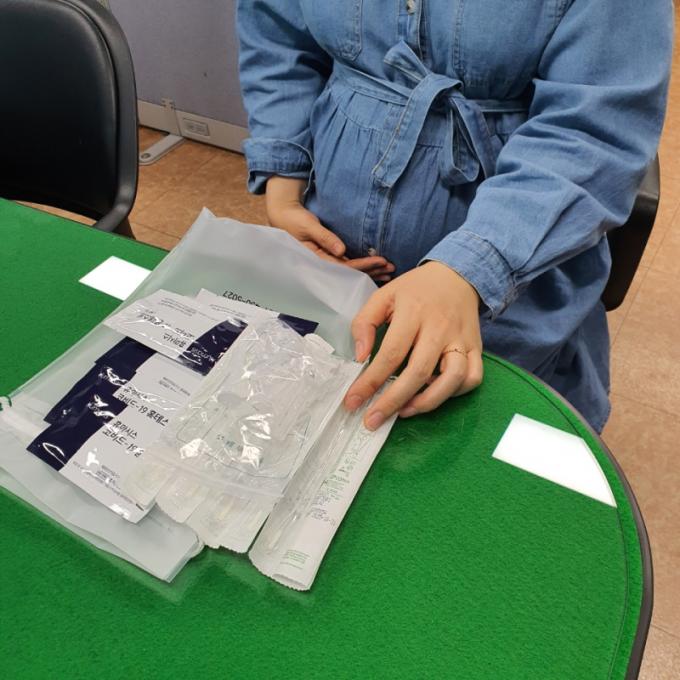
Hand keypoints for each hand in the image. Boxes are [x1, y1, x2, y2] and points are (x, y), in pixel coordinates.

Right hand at [265, 176, 394, 280]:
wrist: (284, 215)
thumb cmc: (294, 219)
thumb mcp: (308, 226)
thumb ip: (325, 237)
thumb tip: (342, 250)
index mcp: (316, 260)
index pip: (345, 266)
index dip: (364, 265)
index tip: (381, 261)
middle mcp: (323, 264)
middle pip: (351, 272)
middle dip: (372, 271)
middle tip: (392, 268)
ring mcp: (327, 262)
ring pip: (352, 270)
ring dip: (370, 271)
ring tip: (389, 270)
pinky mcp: (329, 256)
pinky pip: (348, 264)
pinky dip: (363, 265)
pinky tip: (377, 267)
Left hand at [344, 261, 483, 429]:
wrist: (457, 275)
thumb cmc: (415, 290)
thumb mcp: (383, 296)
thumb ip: (365, 323)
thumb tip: (359, 357)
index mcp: (413, 312)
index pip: (391, 353)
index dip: (371, 381)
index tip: (353, 401)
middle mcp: (440, 327)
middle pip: (419, 371)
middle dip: (393, 401)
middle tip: (372, 420)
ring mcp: (461, 340)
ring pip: (453, 379)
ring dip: (428, 402)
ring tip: (404, 411)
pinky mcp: (477, 348)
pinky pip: (472, 378)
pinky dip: (454, 393)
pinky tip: (432, 395)